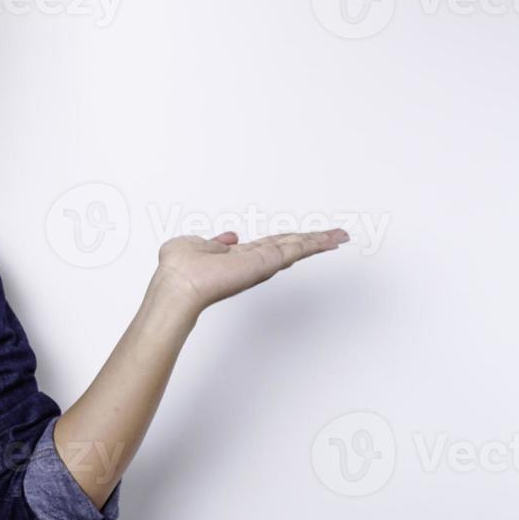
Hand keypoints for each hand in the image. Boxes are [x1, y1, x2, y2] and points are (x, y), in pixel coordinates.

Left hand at [153, 227, 348, 313]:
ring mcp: (262, 264)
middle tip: (335, 236)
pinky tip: (331, 239)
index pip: (268, 247)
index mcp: (238, 258)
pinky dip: (315, 243)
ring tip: (340, 235)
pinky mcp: (267, 262)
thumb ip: (211, 242)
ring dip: (319, 241)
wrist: (179, 284)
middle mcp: (254, 262)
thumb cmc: (178, 270)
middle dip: (312, 242)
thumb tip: (229, 237)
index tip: (302, 238)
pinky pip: (296, 249)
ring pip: (297, 248)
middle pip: (289, 247)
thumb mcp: (192, 245)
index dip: (286, 241)